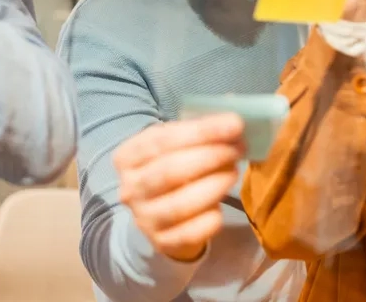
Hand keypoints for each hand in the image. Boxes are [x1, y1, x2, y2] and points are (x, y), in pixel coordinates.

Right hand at [114, 113, 244, 261]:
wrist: (159, 214)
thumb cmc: (172, 168)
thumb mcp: (176, 145)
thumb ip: (199, 132)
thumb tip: (234, 123)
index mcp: (127, 157)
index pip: (162, 140)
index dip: (202, 131)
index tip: (235, 124)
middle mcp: (130, 188)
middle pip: (170, 170)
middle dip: (211, 156)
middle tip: (238, 148)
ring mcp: (143, 218)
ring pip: (180, 204)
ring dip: (214, 185)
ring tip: (233, 172)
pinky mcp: (161, 242)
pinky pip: (190, 232)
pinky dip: (210, 219)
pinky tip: (221, 207)